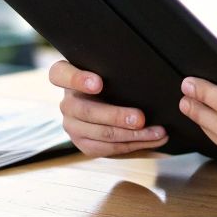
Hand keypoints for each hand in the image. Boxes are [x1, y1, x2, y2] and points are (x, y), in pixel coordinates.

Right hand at [48, 60, 167, 157]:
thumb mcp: (107, 69)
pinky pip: (109, 148)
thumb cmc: (110, 80)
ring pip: (101, 134)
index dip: (78, 79)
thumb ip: (114, 68)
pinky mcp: (84, 144)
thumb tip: (142, 70)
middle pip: (86, 111)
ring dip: (133, 135)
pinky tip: (153, 139)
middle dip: (116, 116)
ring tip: (157, 132)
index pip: (59, 75)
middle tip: (140, 118)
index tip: (98, 83)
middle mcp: (66, 103)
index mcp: (65, 77)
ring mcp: (72, 126)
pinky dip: (135, 145)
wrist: (104, 103)